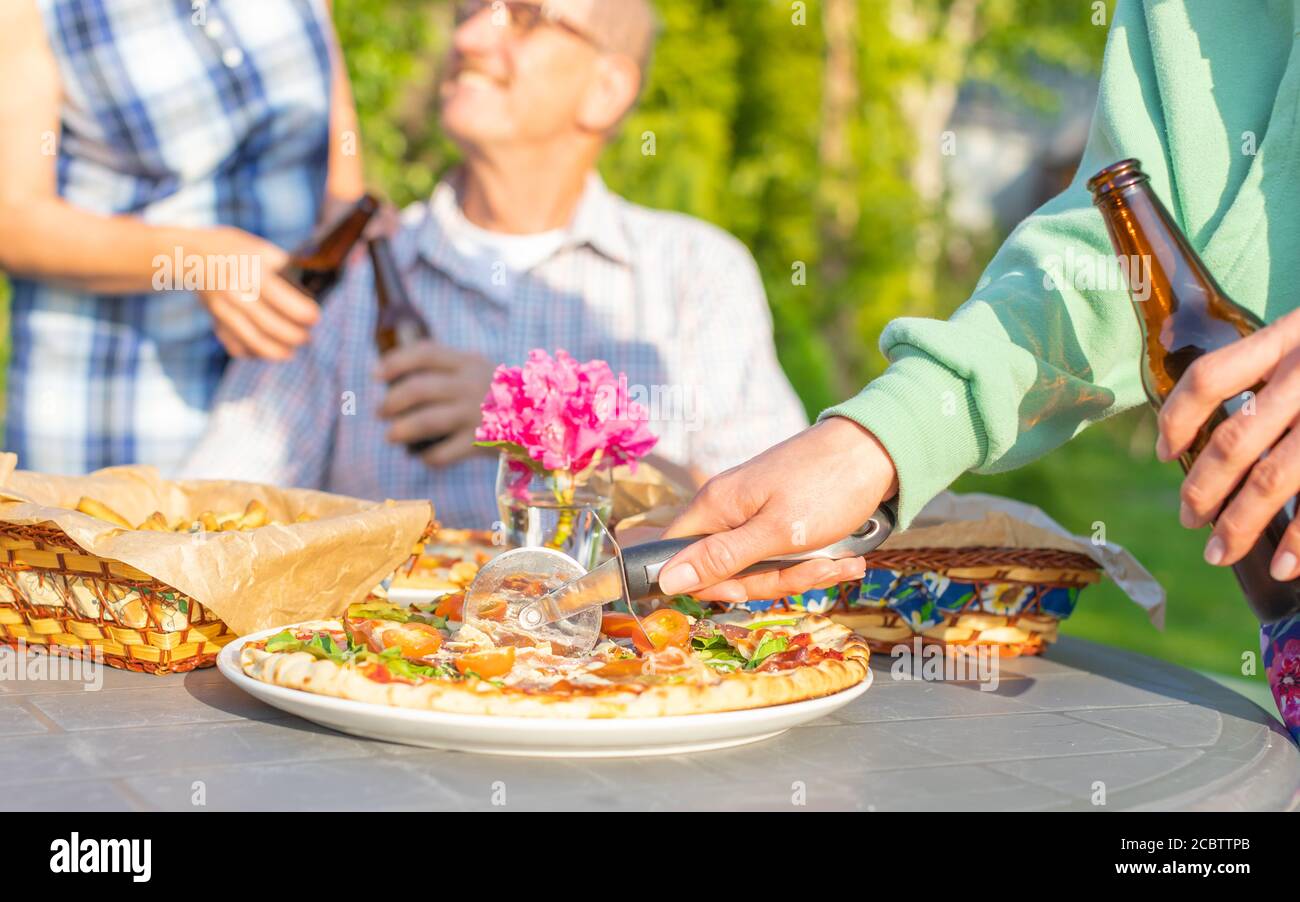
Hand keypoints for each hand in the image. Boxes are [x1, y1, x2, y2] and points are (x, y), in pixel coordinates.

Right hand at [193, 227, 318, 359]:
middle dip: (295, 336)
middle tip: (307, 336)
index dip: (302, 313)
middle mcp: (235, 293)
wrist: (194, 255)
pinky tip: (268, 350)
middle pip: (270, 326)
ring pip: (254, 342)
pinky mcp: (216, 322)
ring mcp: (223, 311)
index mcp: (251, 272)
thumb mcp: (262, 249)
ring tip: (292, 351)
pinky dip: (255, 354)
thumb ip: (285, 267)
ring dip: (278, 352)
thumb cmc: (238, 250)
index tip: (315, 317)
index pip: (281, 299)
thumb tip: (311, 289)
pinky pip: (237, 347)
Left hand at [376, 340, 494, 466]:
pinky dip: (427, 457)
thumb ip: (447, 367)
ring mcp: (475, 415)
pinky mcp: (480, 443)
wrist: (542, 420)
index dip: (395, 362)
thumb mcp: (478, 369)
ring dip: (401, 430)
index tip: (376, 374)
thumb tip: (397, 374)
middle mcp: (470, 386)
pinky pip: (443, 453)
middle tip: (380, 411)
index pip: (425, 353)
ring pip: (426, 421)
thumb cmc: (499, 395)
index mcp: (467, 363)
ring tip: (390, 436)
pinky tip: (423, 457)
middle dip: (391, 401)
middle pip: (418, 389)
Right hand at [657, 417, 898, 601]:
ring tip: (840, 562)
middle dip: (773, 580)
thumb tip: (665, 581)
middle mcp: (730, 508)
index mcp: (716, 506)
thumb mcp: (776, 533)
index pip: (677, 557)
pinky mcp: (784, 517)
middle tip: (812, 569)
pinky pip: (786, 555)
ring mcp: (758, 512)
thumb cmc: (828, 486)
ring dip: (803, 573)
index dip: (705, 584)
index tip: (744, 591)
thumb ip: (720, 558)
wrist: (879, 448)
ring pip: (762, 567)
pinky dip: (815, 561)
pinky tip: (846, 558)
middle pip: (726, 569)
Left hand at [1158, 307, 1299, 578]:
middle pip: (1235, 439)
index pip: (1210, 378)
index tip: (1164, 453)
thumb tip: (1202, 431)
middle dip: (1202, 488)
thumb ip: (1272, 367)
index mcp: (1292, 338)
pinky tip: (1287, 565)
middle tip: (1189, 519)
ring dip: (1240, 523)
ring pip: (1275, 477)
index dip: (1177, 418)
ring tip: (1218, 553)